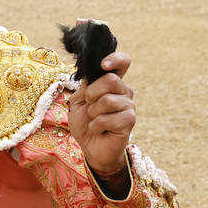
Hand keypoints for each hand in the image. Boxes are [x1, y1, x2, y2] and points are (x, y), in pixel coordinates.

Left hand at [67, 51, 134, 190]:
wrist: (90, 147)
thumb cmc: (85, 123)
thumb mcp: (79, 100)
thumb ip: (86, 85)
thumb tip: (93, 72)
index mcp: (112, 83)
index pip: (123, 62)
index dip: (115, 59)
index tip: (103, 65)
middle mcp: (123, 92)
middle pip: (111, 80)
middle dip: (92, 94)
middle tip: (90, 106)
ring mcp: (128, 106)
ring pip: (107, 100)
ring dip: (93, 113)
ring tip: (94, 120)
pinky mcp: (129, 121)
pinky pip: (107, 118)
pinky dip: (96, 125)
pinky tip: (99, 130)